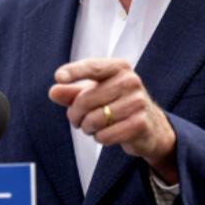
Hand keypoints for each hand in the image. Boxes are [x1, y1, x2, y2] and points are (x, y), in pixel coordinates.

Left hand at [47, 57, 178, 181]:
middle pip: (86, 99)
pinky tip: (105, 134)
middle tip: (77, 120)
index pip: (94, 67)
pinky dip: (100, 138)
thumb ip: (72, 92)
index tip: (58, 76)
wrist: (150, 126)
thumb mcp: (95, 93)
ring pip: (94, 119)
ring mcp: (137, 102)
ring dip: (87, 128)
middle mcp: (131, 81)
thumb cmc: (117, 104)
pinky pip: (105, 135)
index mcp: (119, 68)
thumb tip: (53, 91)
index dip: (75, 71)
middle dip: (75, 114)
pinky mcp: (140, 123)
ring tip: (93, 127)